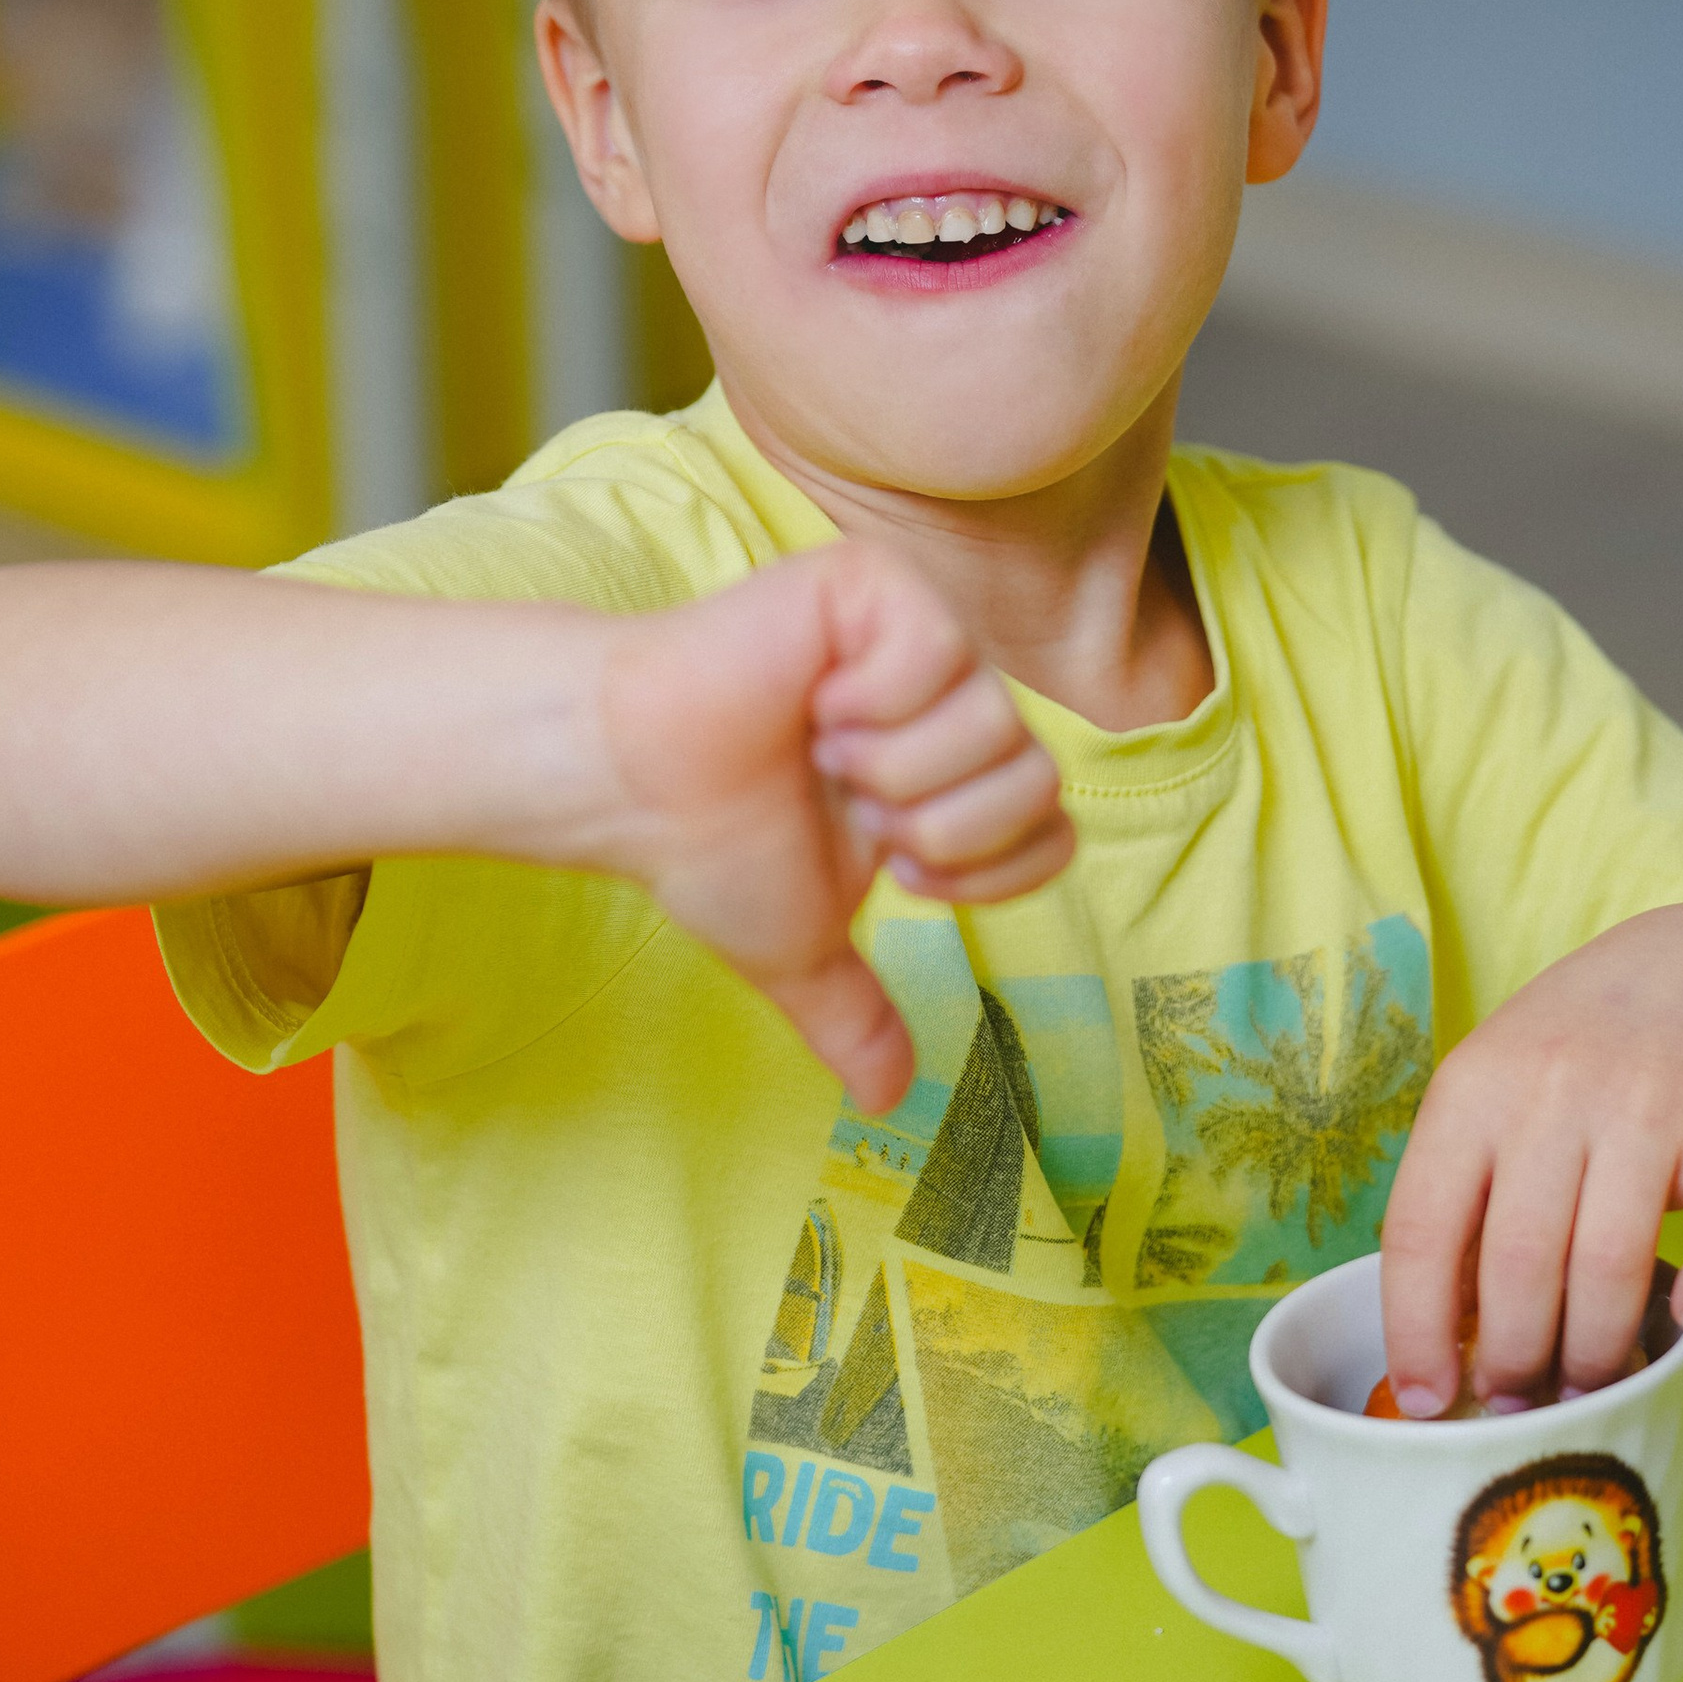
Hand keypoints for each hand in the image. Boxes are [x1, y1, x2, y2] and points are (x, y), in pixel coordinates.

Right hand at [591, 542, 1072, 1109]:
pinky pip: (937, 653)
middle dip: (930, 821)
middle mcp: (949, 697)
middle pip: (1034, 780)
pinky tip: (814, 697)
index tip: (896, 864)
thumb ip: (854, 1015)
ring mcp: (918, 633)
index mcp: (948, 769)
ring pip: (991, 722)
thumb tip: (891, 1098)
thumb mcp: (798, 946)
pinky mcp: (875, 584)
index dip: (981, 869)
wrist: (631, 782)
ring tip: (820, 746)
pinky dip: (870, 697)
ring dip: (890, 765)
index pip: (1051, 829)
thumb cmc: (706, 843)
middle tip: (850, 802)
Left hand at [1379, 902, 1682, 1412]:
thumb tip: (1442, 1340)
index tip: (1430, 1402)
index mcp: (1472, 1091)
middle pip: (1519, 1265)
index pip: (1421, 1230)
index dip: (1417, 1331)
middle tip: (1526, 1402)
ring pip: (1612, 1264)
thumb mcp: (1493, 1094)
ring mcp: (1650, 1101)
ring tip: (1595, 1382)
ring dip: (1600, 1349)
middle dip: (1516, 1360)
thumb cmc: (1576, 1053)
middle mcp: (1554, 1090)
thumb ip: (1464, 1196)